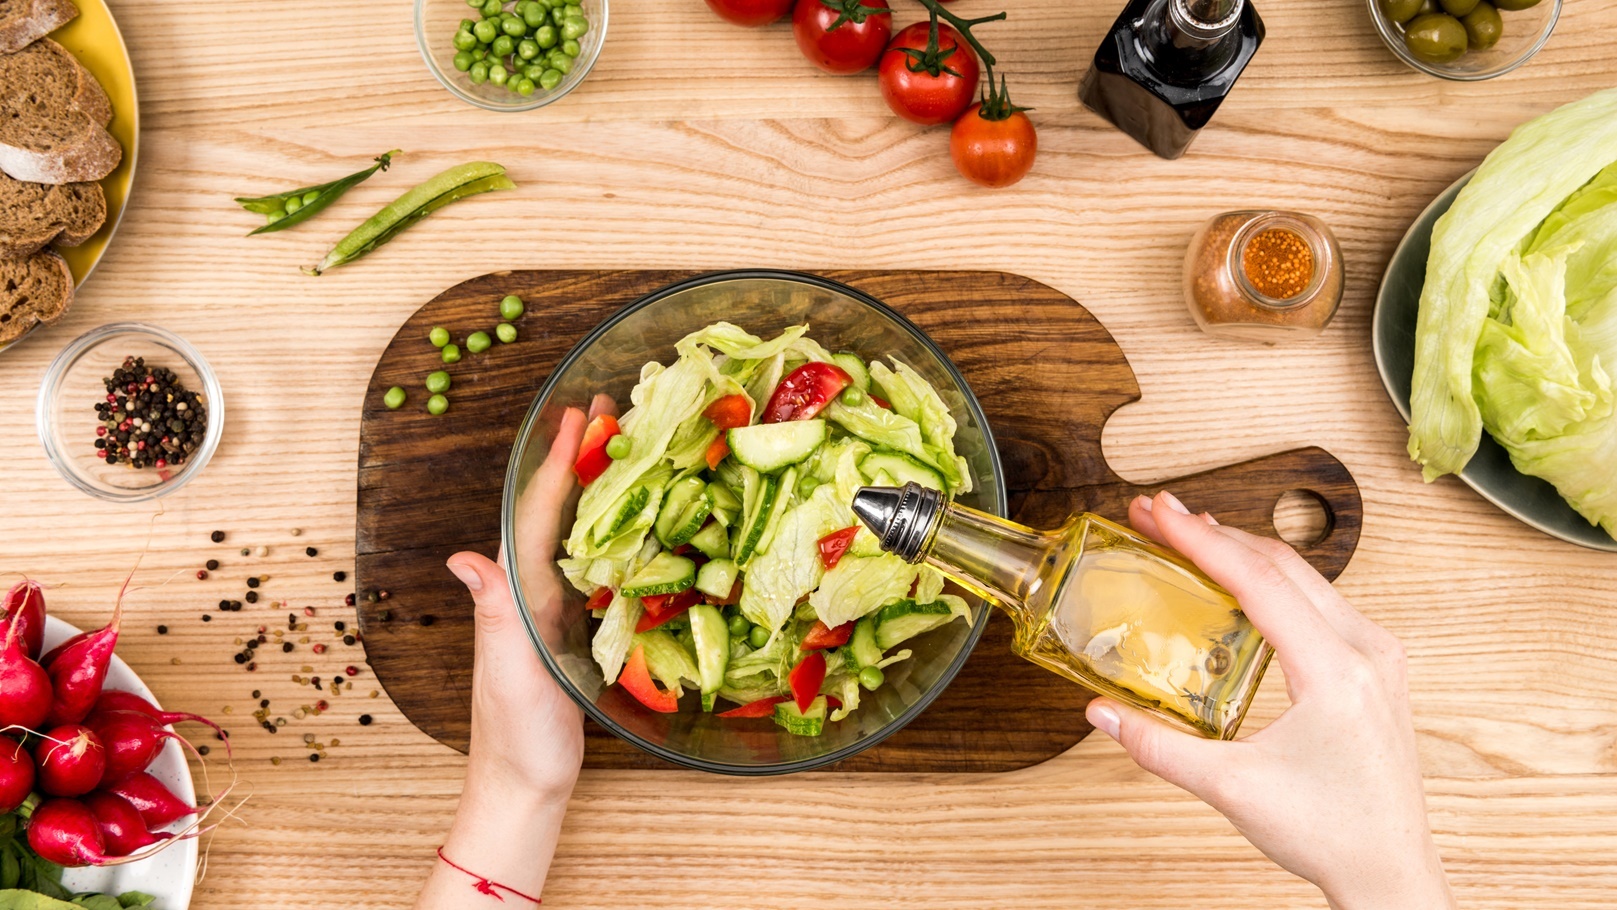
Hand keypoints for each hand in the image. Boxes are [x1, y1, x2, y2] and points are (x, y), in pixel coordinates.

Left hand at [417, 397, 611, 907]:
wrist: (524, 786)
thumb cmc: (516, 735)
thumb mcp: (507, 672)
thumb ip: (493, 615)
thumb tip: (464, 556)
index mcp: (515, 591)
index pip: (535, 512)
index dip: (557, 462)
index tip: (579, 414)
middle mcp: (531, 591)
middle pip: (556, 509)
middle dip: (579, 457)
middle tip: (611, 408)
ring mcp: (552, 609)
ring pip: (577, 532)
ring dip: (598, 485)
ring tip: (627, 445)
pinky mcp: (575, 630)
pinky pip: (597, 565)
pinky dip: (614, 531)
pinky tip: (640, 520)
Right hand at [1084, 491, 1453, 909]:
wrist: (1390, 875)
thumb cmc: (1331, 835)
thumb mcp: (1231, 789)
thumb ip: (1159, 747)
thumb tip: (1103, 714)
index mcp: (1336, 671)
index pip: (1257, 581)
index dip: (1199, 540)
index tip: (1159, 512)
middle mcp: (1368, 652)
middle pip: (1282, 564)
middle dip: (1214, 532)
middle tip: (1160, 514)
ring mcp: (1380, 658)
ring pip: (1306, 577)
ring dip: (1245, 552)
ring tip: (1192, 538)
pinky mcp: (1379, 670)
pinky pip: (1322, 602)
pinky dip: (1275, 582)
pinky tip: (1242, 585)